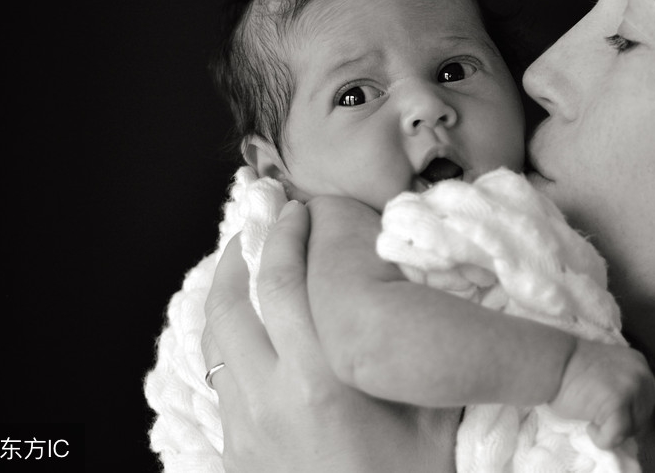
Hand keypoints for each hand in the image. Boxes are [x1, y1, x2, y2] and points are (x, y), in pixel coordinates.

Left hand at [203, 199, 458, 471]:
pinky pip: (217, 376)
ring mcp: (245, 426)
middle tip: (267, 213)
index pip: (286, 283)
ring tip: (242, 256)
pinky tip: (240, 323)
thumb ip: (429, 361)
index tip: (298, 207)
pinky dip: (221, 335)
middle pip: (237, 300)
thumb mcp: (434, 423)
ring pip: (214, 337)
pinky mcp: (234, 450)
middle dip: (249, 246)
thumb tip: (440, 299)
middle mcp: (271, 397)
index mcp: (321, 382)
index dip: (287, 235)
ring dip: (224, 287)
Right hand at [548, 338, 654, 449]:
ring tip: (591, 420)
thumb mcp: (609, 370)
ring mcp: (631, 388)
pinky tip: (588, 427)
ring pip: (632, 429)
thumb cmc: (571, 367)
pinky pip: (616, 437)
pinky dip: (601, 439)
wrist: (553, 361)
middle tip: (598, 418)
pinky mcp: (618, 403)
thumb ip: (623, 385)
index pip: (648, 400)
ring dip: (611, 431)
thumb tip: (629, 414)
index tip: (607, 411)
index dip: (629, 412)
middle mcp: (641, 375)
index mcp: (639, 364)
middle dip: (622, 423)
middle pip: (643, 416)